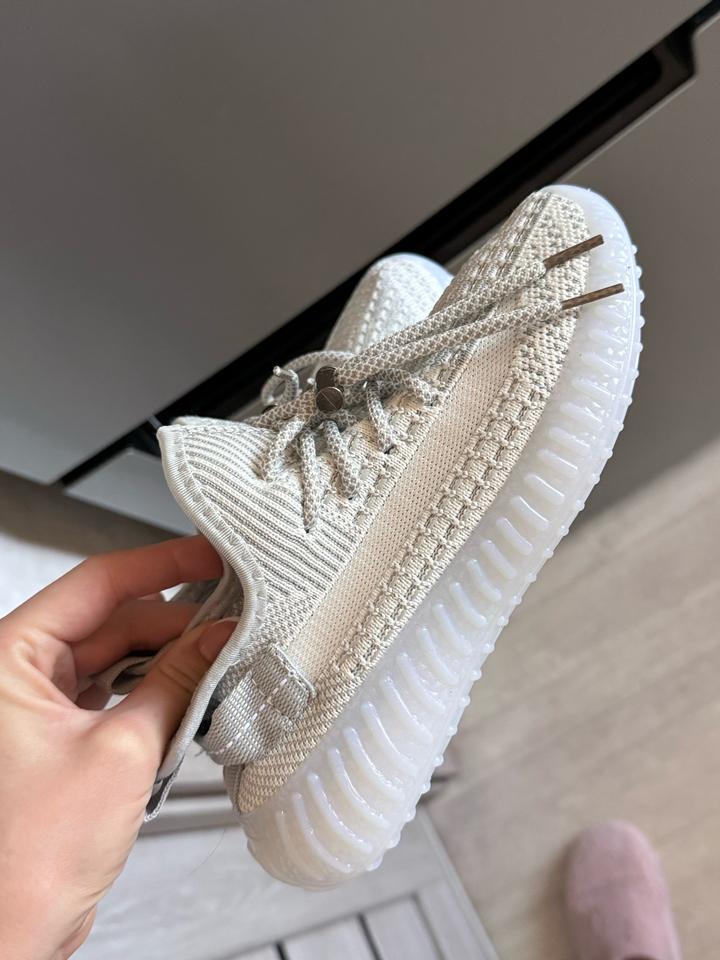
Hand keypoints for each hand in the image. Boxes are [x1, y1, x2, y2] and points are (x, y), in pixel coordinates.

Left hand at [0, 536, 233, 959]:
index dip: (159, 564)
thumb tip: (214, 640)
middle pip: (109, 621)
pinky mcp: (58, 739)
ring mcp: (36, 708)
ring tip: (217, 655)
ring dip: (165, 659)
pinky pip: (112, 694)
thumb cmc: (23, 863)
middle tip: (230, 618)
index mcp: (8, 659)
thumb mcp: (121, 752)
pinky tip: (190, 692)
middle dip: (172, 621)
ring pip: (114, 658)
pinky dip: (152, 692)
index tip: (205, 554)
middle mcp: (15, 677)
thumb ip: (174, 683)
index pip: (95, 584)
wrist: (9, 938)